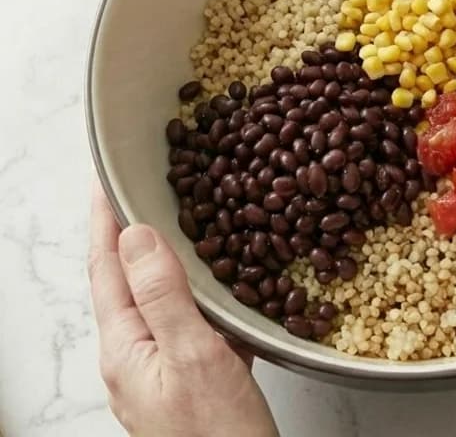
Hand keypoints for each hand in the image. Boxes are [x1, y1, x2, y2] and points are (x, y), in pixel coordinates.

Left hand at [88, 180, 278, 436]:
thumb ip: (164, 296)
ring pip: (160, 298)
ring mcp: (159, 368)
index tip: (105, 179)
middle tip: (142, 192)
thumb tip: (139, 238)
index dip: (104, 219)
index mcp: (125, 346)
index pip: (106, 266)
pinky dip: (197, 291)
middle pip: (126, 280)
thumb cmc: (216, 435)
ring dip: (166, 259)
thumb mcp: (192, 358)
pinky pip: (186, 319)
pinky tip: (218, 283)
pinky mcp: (187, 376)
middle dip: (130, 232)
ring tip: (180, 224)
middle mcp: (134, 355)